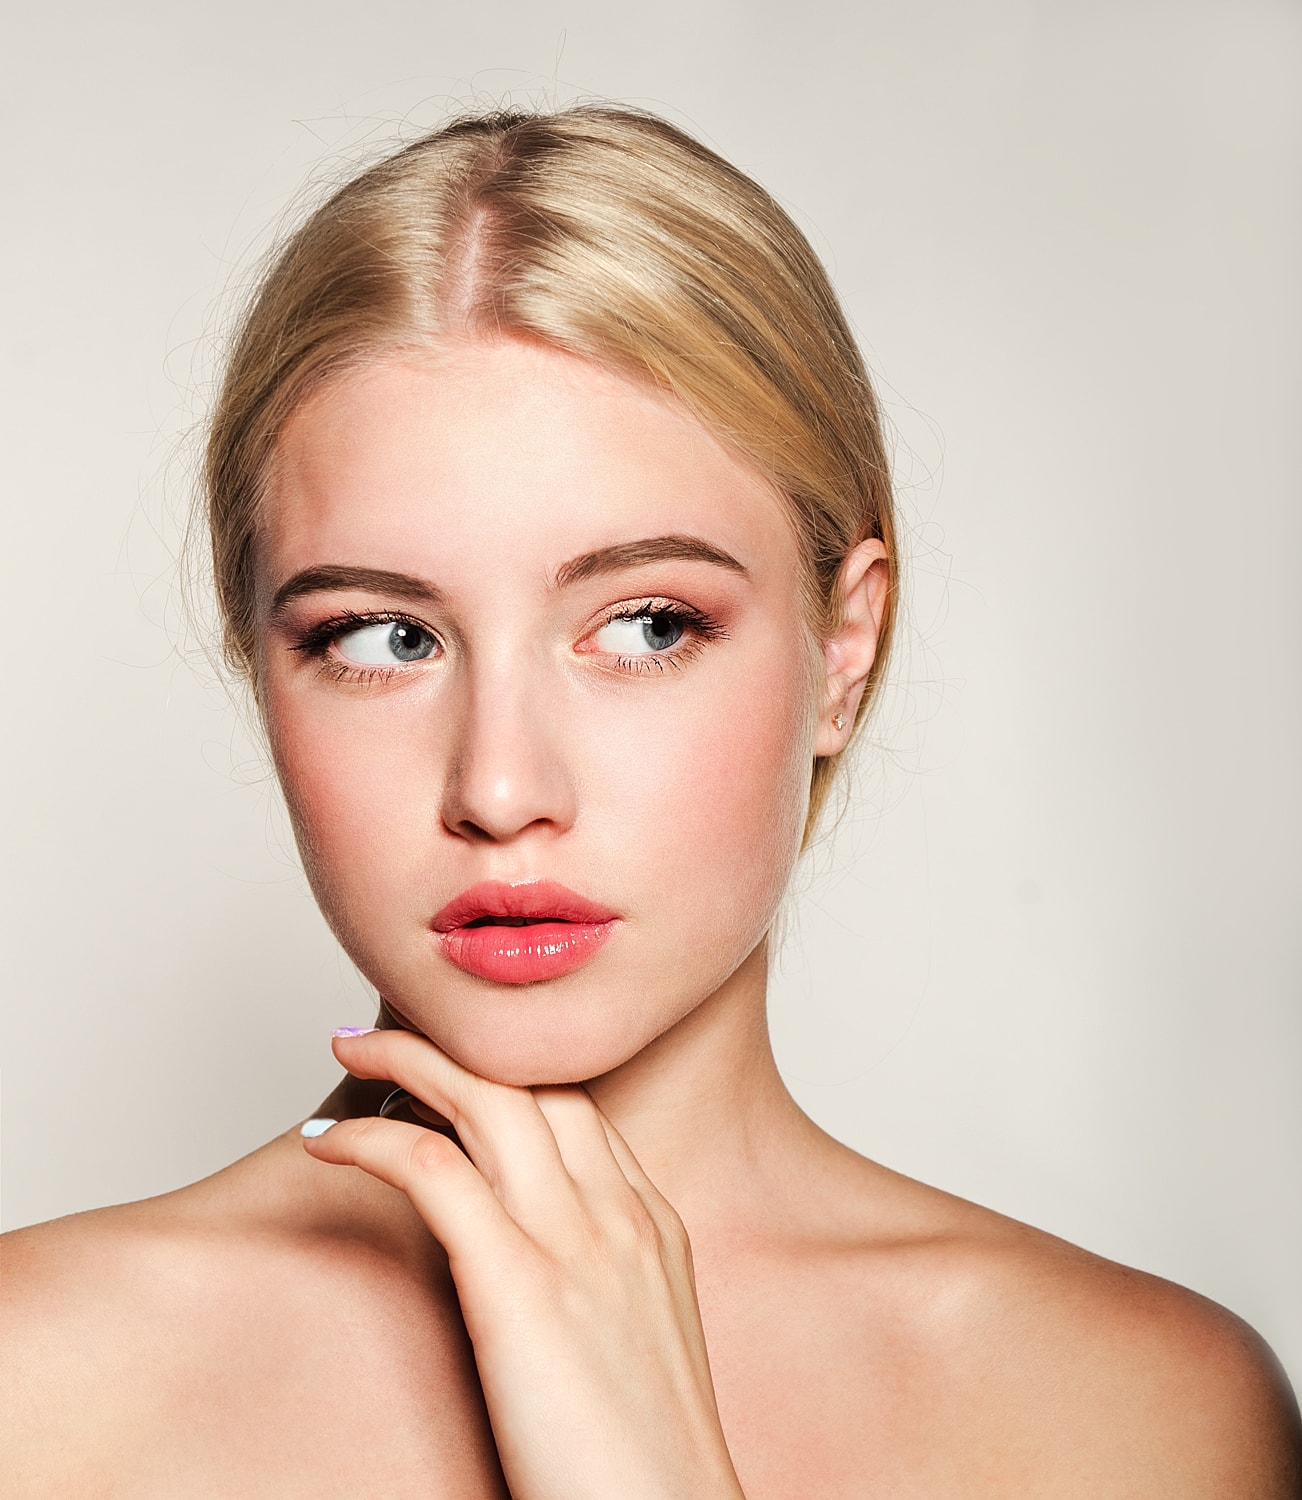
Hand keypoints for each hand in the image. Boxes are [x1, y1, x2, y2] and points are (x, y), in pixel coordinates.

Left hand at [303, 1029, 745, 1499]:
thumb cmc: (644, 1462)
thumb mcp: (637, 1343)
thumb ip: (598, 1280)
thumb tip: (532, 1265)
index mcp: (654, 1224)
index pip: (576, 1104)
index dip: (509, 1068)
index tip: (452, 1063)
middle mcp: (620, 1213)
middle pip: (535, 1078)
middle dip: (457, 1040)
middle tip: (390, 1031)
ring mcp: (576, 1242)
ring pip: (485, 1098)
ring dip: (407, 1059)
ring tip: (350, 1050)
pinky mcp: (519, 1287)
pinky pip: (433, 1169)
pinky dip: (370, 1140)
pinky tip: (324, 1141)